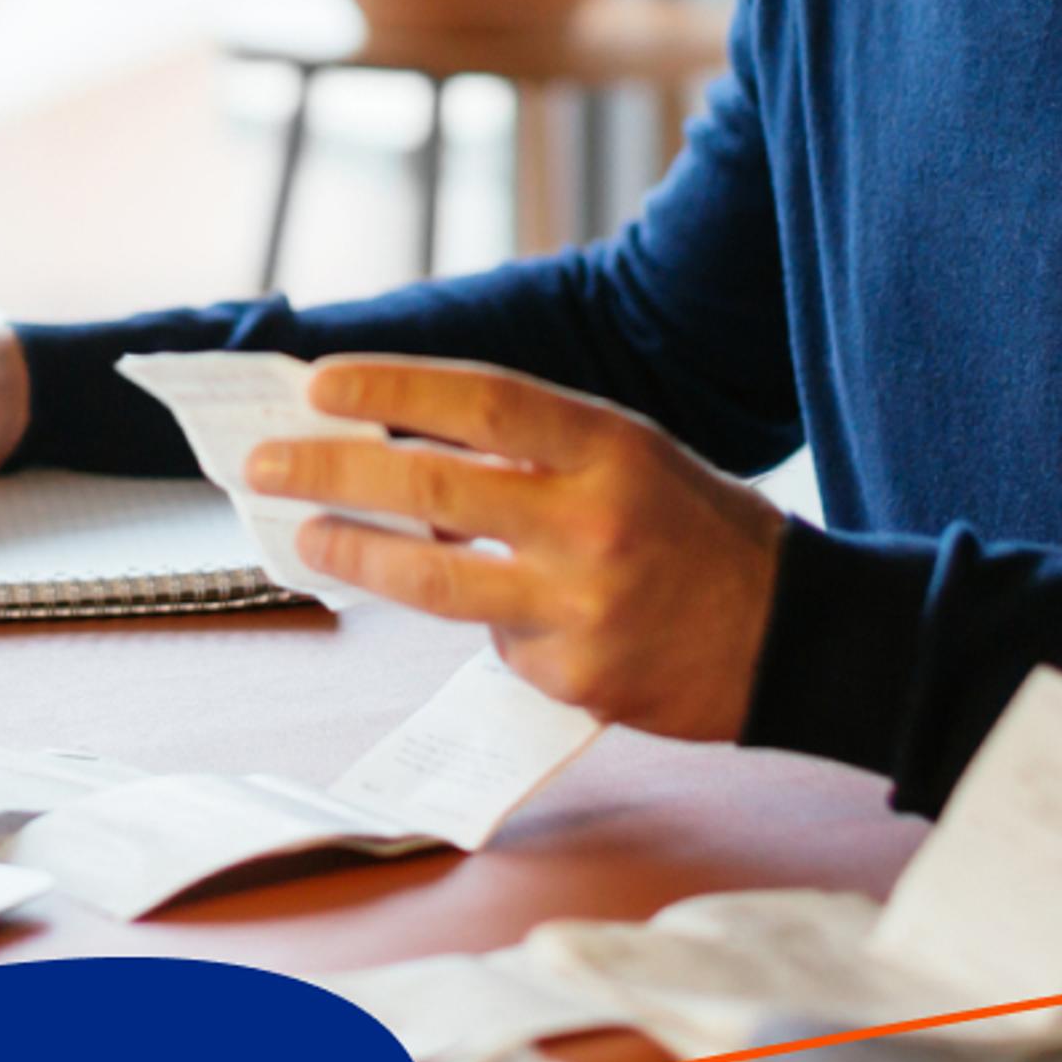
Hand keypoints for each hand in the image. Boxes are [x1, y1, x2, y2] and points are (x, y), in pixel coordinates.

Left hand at [243, 357, 785, 742]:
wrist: (795, 633)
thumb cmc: (693, 528)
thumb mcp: (628, 458)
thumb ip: (531, 452)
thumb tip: (399, 446)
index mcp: (609, 446)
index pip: (480, 402)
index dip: (392, 389)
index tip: (320, 385)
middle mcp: (592, 521)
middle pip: (432, 492)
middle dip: (332, 473)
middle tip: (265, 465)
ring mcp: (581, 606)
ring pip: (436, 583)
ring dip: (357, 555)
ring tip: (305, 539)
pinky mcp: (577, 676)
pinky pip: (497, 645)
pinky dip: (480, 623)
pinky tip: (495, 612)